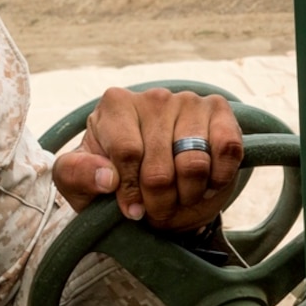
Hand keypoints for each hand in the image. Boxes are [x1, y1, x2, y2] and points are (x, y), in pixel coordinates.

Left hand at [52, 87, 242, 231]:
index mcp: (115, 105)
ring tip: (178, 196)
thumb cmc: (110, 179)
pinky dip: (218, 178)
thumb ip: (76, 176)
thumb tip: (107, 177)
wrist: (152, 181)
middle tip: (156, 209)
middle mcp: (153, 96)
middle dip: (158, 201)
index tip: (130, 209)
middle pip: (159, 167)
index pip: (127, 153)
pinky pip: (228, 151)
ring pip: (194, 164)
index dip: (131, 191)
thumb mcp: (78, 183)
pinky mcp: (220, 111)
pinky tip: (205, 183)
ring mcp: (189, 101)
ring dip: (188, 194)